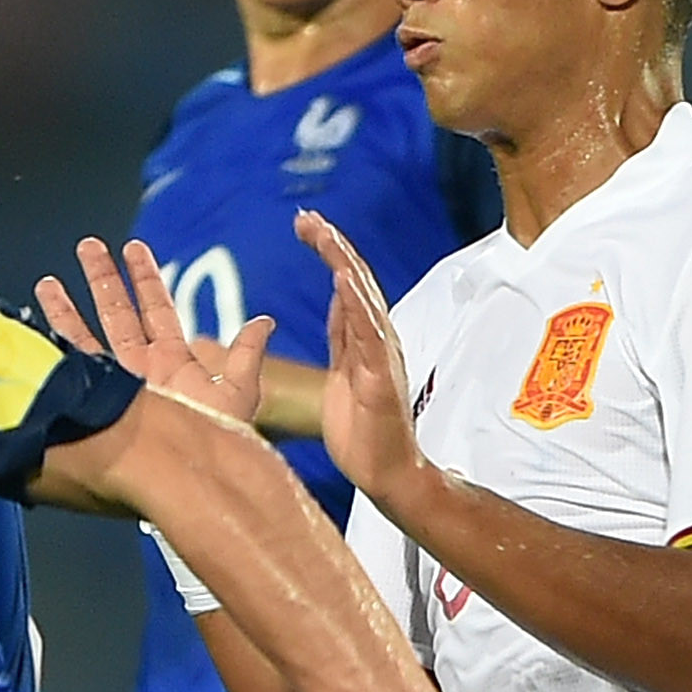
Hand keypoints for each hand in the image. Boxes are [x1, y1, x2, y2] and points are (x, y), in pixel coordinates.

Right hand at [35, 238, 271, 428]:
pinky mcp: (98, 402)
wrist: (191, 476)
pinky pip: (72, 370)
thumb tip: (265, 321)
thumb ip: (246, 354)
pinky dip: (55, 349)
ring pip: (86, 338)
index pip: (156, 308)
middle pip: (116, 313)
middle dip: (101, 278)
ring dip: (67, 309)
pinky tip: (37, 328)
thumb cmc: (219, 441)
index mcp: (172, 360)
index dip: (145, 278)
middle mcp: (141, 368)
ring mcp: (117, 385)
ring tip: (48, 283)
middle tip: (88, 246)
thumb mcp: (238, 393)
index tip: (132, 249)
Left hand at [293, 210, 432, 506]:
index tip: (306, 224)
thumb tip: (338, 297)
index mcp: (366, 338)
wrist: (386, 474)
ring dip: (343, 264)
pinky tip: (344, 279)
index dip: (329, 251)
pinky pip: (370, 336)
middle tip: (307, 217)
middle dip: (332, 246)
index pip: (348, 283)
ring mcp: (382, 357)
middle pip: (356, 281)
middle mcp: (378, 339)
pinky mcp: (381, 379)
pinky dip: (358, 305)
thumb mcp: (345, 371)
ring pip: (364, 299)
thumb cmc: (364, 432)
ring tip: (324, 235)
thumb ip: (344, 334)